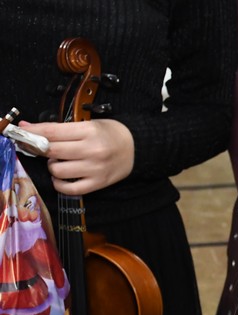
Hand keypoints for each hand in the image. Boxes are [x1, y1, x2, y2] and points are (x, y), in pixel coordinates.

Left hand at [19, 120, 133, 194]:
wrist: (137, 148)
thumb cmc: (110, 134)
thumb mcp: (88, 125)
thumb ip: (60, 128)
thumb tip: (29, 128)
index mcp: (89, 131)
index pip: (52, 132)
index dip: (33, 132)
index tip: (22, 132)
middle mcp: (92, 150)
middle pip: (52, 151)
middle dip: (40, 149)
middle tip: (41, 147)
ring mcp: (95, 169)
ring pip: (58, 171)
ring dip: (53, 167)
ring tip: (59, 162)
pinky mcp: (98, 183)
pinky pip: (70, 189)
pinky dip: (60, 184)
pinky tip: (62, 177)